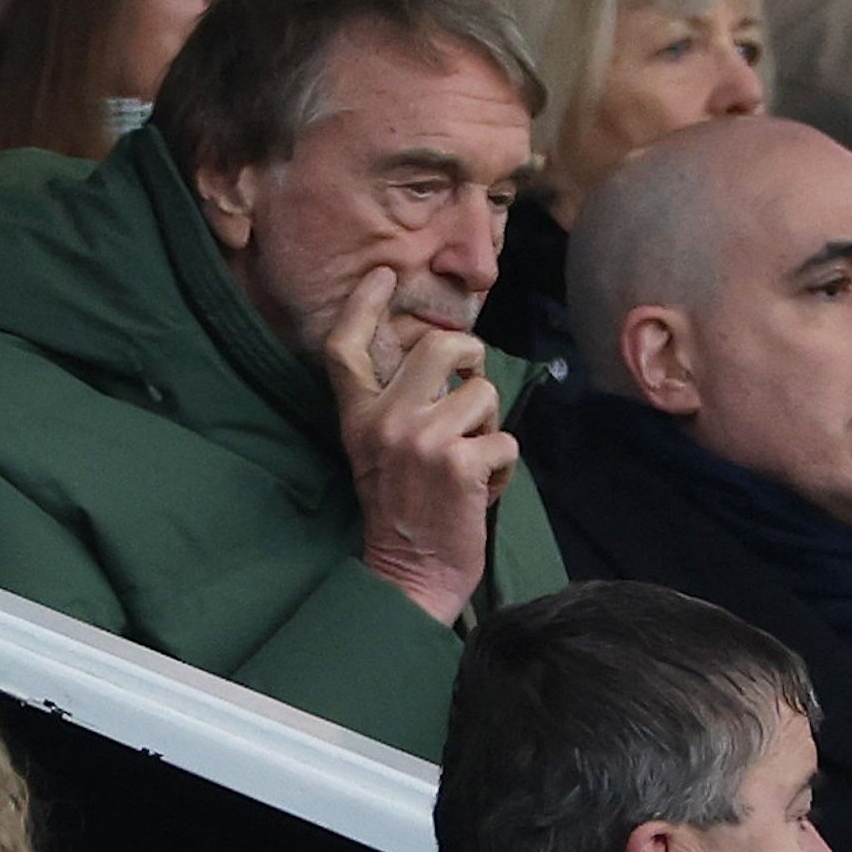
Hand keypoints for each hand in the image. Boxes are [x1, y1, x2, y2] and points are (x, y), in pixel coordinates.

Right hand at [325, 268, 516, 624]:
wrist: (410, 574)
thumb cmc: (403, 511)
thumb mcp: (376, 451)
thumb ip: (396, 406)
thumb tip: (446, 361)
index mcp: (359, 417)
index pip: (346, 348)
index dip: (364, 305)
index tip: (383, 277)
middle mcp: (385, 421)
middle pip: (440, 347)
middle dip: (472, 357)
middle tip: (472, 386)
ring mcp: (423, 440)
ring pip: (484, 394)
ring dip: (490, 426)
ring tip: (471, 460)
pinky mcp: (460, 463)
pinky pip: (505, 440)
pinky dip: (502, 467)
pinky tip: (481, 491)